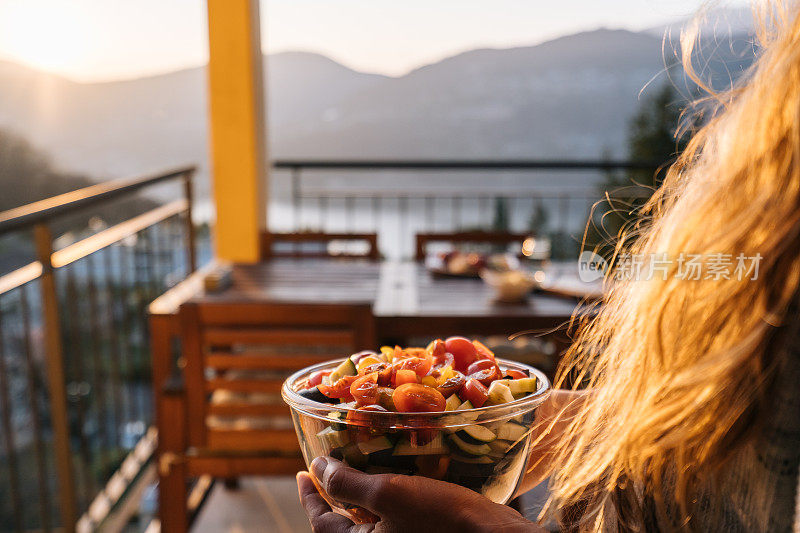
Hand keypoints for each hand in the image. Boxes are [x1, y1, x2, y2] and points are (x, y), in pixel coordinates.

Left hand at [297, 457, 542, 532]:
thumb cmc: (441, 518)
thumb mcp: (389, 494)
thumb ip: (348, 484)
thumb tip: (317, 468)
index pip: (322, 524)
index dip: (309, 497)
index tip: (301, 473)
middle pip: (343, 525)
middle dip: (334, 494)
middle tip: (329, 466)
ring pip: (369, 522)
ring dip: (361, 495)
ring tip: (359, 464)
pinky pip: (393, 520)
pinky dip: (386, 501)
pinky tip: (395, 477)